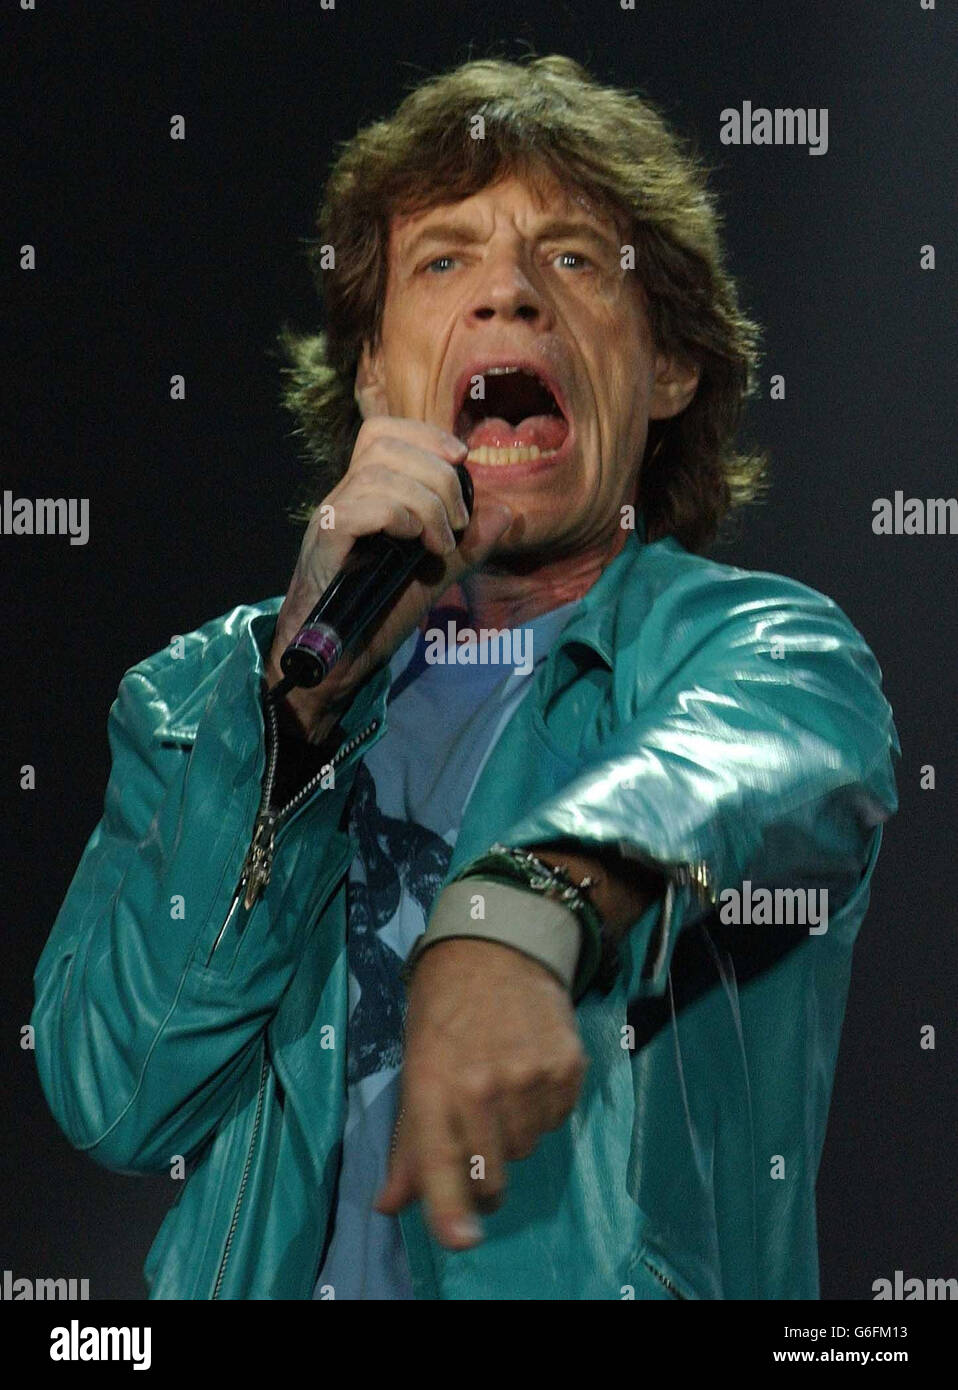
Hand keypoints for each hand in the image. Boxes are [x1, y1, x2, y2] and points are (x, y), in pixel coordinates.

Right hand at [266, 416, 514, 739]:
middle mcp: (343, 499)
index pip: (382, 433)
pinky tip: (416, 544)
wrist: (337, 663)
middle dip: (438, 475)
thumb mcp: (434, 575)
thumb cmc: (377, 617)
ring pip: (377, 474)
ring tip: (441, 542)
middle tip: (457, 523)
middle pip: (383, 443)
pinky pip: (359, 508)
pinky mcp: (324, 545)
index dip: (425, 434)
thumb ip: (467, 545)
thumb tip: (506, 513)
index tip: (462, 459)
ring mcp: (330, 519)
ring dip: (425, 503)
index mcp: (366, 496)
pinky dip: (398, 517)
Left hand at [374, 937, 587, 1249]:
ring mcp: (531, 1077)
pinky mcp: (568, 1068)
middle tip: (475, 1138)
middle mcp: (484, 1084)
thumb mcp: (414, 1067)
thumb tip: (389, 1205)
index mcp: (434, 1083)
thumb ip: (407, 1141)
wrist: (499, 947)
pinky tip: (528, 1073)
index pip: (441, 1161)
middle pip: (491, 1175)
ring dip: (512, 1135)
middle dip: (481, 1174)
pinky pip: (556, 1122)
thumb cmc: (444, 1009)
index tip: (462, 1239)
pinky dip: (542, 1111)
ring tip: (502, 1087)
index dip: (451, 1209)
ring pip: (525, 1150)